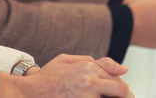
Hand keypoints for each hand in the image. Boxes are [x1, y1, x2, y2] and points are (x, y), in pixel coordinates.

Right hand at [0, 55, 131, 96]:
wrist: (29, 93)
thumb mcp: (65, 60)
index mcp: (86, 66)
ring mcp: (85, 96)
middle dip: (126, 95)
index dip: (122, 87)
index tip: (121, 93)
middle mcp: (88, 80)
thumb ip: (91, 60)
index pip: (116, 77)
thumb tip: (122, 68)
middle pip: (121, 90)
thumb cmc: (47, 77)